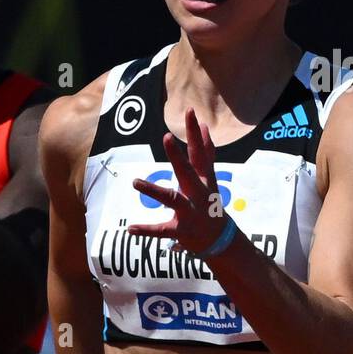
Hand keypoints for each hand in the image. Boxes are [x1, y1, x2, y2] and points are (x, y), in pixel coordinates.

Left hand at [129, 108, 230, 255]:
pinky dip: (146, 230)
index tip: (190, 114)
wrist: (221, 239)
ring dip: (154, 190)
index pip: (200, 153)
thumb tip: (204, 127)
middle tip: (167, 137)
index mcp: (204, 180)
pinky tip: (131, 228)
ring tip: (135, 182)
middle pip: (188, 172)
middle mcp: (199, 194)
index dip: (195, 134)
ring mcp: (190, 212)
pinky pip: (162, 230)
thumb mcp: (209, 177)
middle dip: (178, 156)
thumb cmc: (209, 202)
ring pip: (172, 199)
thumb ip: (206, 154)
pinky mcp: (181, 230)